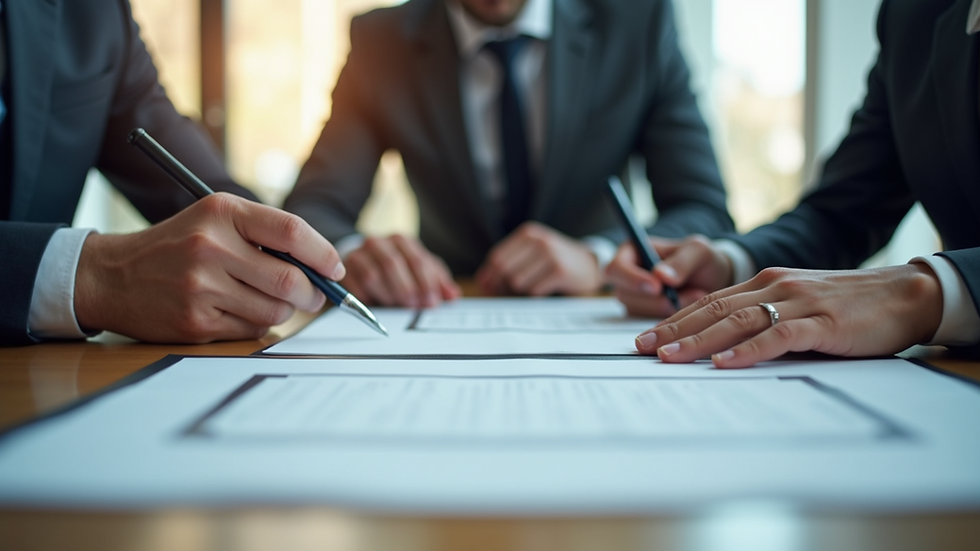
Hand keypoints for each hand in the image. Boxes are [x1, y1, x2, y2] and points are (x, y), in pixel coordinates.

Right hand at [74, 193, 344, 342]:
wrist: (112, 276)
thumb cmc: (176, 246)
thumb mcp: (215, 220)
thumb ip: (265, 235)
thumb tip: (320, 268)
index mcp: (222, 212)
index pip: (291, 231)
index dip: (323, 253)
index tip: (336, 269)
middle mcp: (211, 246)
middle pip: (290, 280)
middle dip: (312, 294)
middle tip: (313, 297)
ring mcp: (202, 286)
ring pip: (275, 310)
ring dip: (284, 311)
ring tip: (270, 301)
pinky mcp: (195, 321)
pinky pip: (252, 329)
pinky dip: (257, 324)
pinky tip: (238, 311)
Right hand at [341, 235, 460, 306]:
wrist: (364, 257)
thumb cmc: (398, 265)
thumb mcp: (421, 268)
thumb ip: (438, 281)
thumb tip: (453, 295)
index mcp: (401, 240)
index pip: (416, 260)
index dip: (426, 282)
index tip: (432, 302)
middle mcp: (378, 243)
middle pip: (393, 264)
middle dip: (407, 288)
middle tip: (415, 306)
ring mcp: (359, 254)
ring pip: (372, 275)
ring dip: (387, 294)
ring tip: (396, 306)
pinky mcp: (344, 270)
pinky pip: (354, 285)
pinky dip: (366, 297)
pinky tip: (376, 305)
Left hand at [475, 222, 602, 295]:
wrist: (590, 265)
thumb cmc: (555, 261)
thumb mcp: (532, 255)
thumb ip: (506, 264)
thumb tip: (482, 281)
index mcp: (528, 234)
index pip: (496, 257)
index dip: (490, 276)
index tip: (491, 287)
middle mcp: (538, 241)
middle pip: (504, 270)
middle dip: (503, 285)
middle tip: (512, 291)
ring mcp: (550, 255)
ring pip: (517, 282)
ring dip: (522, 290)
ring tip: (534, 286)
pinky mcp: (560, 271)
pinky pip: (534, 290)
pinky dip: (536, 294)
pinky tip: (546, 288)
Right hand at [605, 235, 732, 316]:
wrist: (714, 280)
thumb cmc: (703, 259)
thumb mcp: (698, 252)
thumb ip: (681, 261)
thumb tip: (660, 275)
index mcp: (632, 251)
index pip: (616, 268)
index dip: (631, 279)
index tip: (657, 287)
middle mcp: (627, 275)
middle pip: (623, 293)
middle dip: (652, 299)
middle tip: (678, 297)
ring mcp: (634, 296)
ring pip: (636, 310)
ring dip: (664, 308)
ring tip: (694, 296)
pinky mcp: (644, 314)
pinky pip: (647, 323)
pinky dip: (669, 318)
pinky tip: (689, 307)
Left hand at [634, 264, 943, 367]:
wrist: (904, 295)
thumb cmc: (848, 305)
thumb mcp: (798, 306)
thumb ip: (764, 319)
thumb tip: (724, 347)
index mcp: (766, 281)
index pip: (710, 301)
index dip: (675, 319)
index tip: (646, 338)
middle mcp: (775, 286)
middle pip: (714, 308)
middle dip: (674, 329)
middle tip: (642, 348)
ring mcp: (797, 302)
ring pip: (738, 319)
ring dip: (700, 340)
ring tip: (669, 356)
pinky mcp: (821, 322)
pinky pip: (778, 336)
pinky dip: (749, 350)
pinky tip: (725, 363)